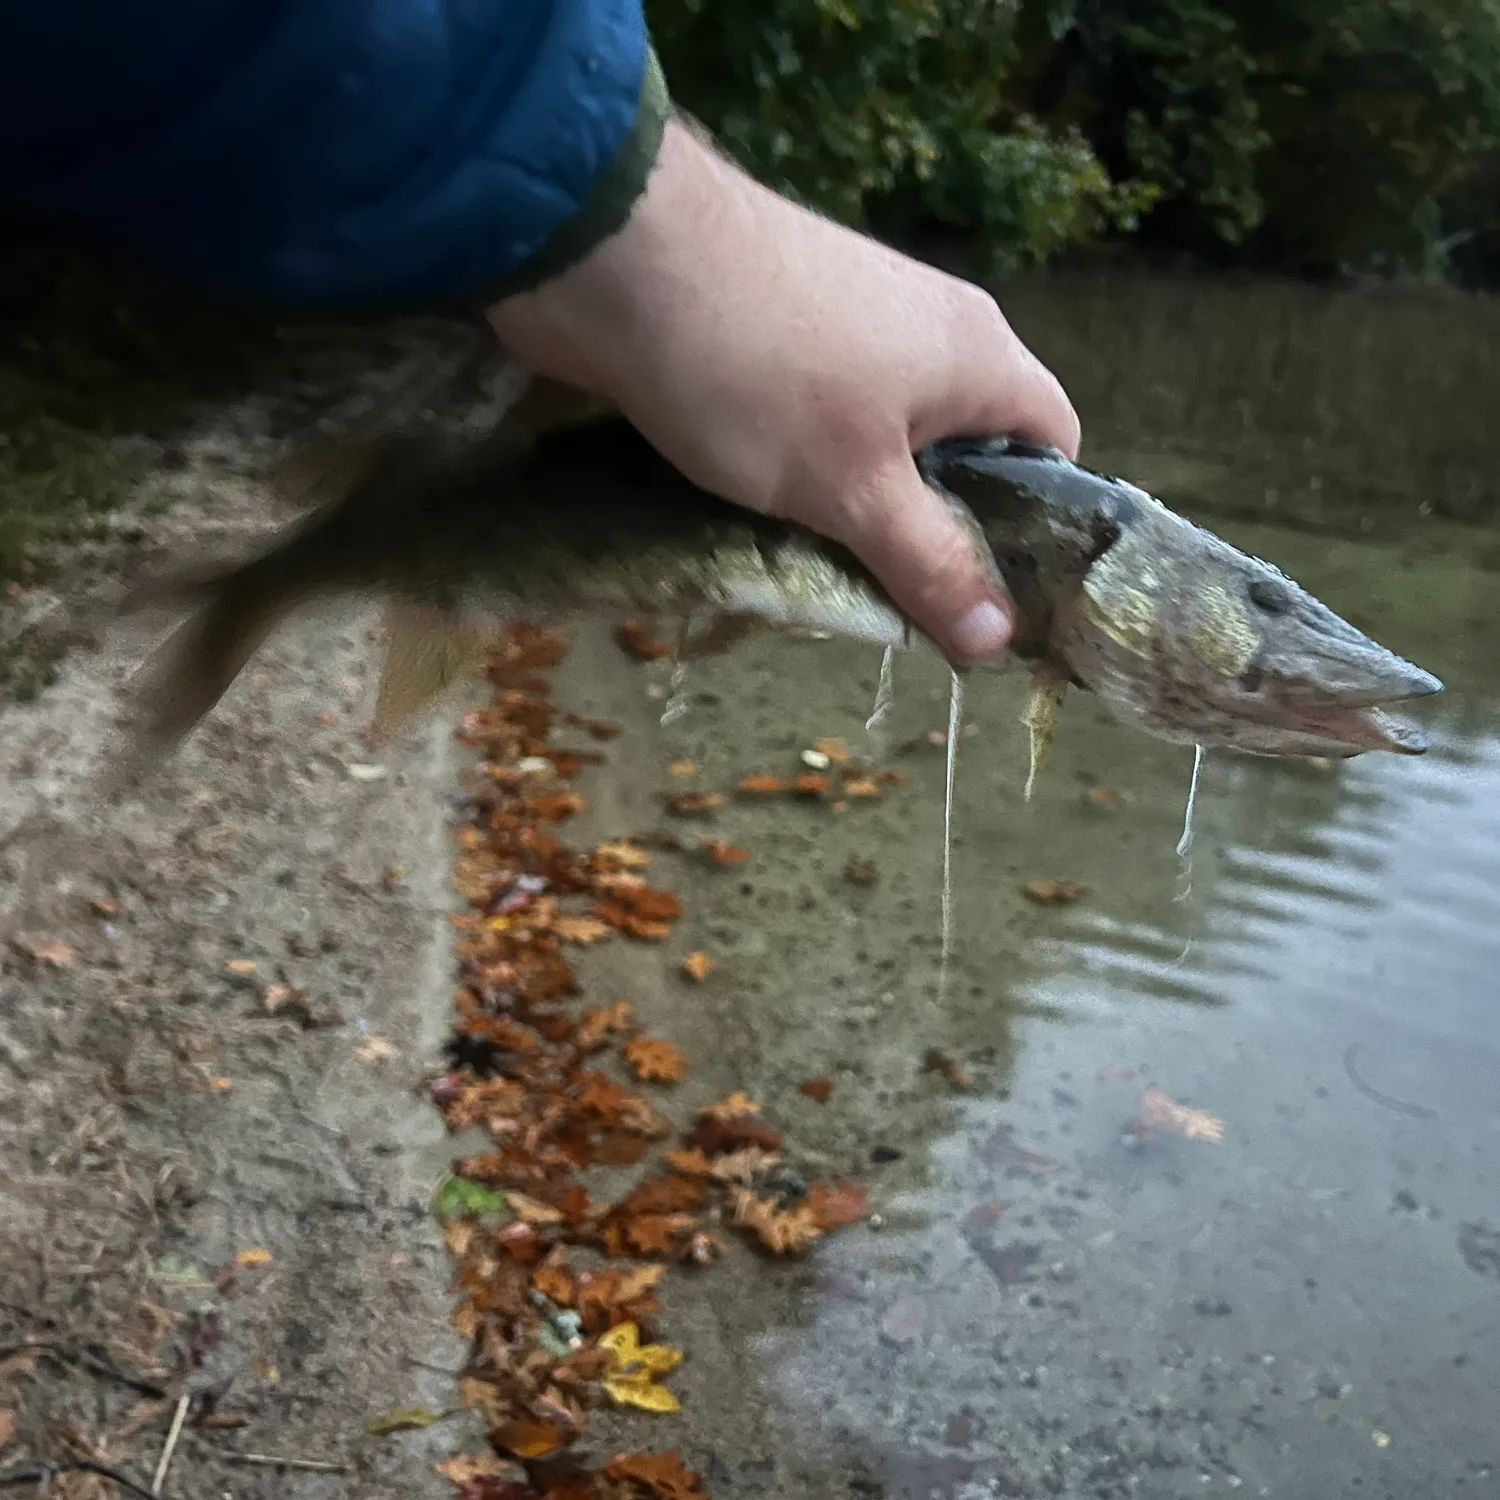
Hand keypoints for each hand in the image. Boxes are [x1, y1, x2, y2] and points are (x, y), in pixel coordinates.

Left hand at [487, 114, 1079, 662]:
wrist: (618, 261)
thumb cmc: (762, 379)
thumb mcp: (857, 491)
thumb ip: (930, 563)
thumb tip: (1002, 638)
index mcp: (981, 356)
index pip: (1054, 442)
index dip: (1038, 521)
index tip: (1000, 593)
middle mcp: (933, 328)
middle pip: (969, 445)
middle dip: (942, 524)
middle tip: (908, 604)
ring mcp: (857, 321)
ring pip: (892, 436)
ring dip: (870, 502)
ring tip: (837, 570)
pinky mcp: (788, 328)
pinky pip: (830, 416)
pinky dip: (817, 468)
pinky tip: (777, 513)